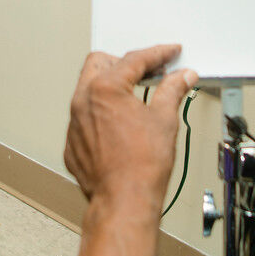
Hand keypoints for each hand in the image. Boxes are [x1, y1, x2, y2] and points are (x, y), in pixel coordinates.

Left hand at [64, 45, 197, 210]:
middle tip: (149, 71)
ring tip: (136, 96)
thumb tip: (181, 78)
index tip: (169, 54)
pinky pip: (85, 118)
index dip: (157, 54)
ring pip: (88, 90)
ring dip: (111, 87)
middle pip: (100, 64)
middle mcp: (82, 102)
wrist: (124, 201)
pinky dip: (102, 114)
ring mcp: (74, 123)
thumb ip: (172, 91)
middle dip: (125, 63)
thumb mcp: (164, 119)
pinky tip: (121, 124)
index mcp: (104, 89)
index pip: (133, 60)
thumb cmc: (141, 166)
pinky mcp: (72, 144)